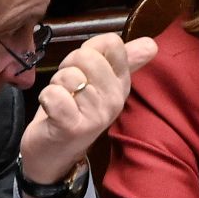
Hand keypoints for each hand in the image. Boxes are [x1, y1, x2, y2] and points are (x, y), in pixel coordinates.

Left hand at [18, 33, 157, 182]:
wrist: (54, 154)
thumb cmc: (74, 110)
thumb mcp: (99, 82)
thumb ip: (123, 60)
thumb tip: (152, 44)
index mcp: (121, 83)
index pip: (111, 43)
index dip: (89, 49)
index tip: (84, 69)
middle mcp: (115, 99)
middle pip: (87, 56)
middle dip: (68, 67)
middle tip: (68, 88)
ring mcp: (96, 115)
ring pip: (69, 75)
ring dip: (56, 85)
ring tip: (61, 102)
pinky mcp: (73, 127)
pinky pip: (55, 94)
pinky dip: (47, 97)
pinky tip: (52, 110)